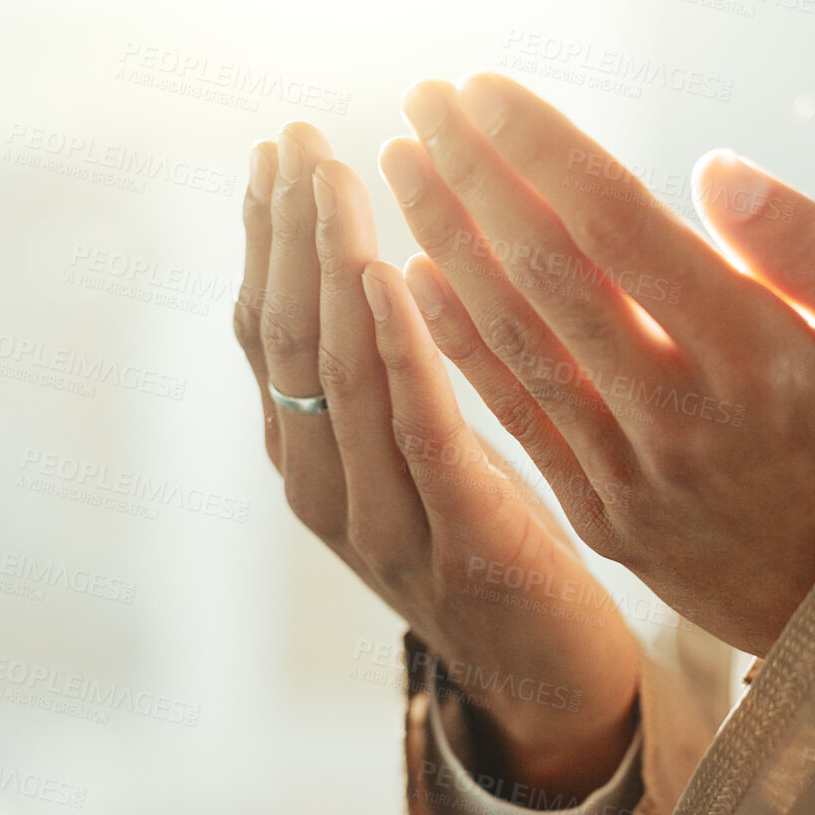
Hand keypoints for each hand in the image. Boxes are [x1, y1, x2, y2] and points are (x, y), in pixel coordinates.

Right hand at [235, 122, 639, 795]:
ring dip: (330, 265)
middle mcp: (326, 489)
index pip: (269, 332)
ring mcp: (384, 522)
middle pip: (288, 341)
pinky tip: (390, 274)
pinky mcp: (460, 541)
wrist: (549, 677)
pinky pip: (419, 431)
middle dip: (286, 232)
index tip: (276, 149)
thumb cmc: (496, 548)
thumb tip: (384, 258)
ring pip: (338, 374)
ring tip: (333, 177)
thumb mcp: (425, 454)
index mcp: (313, 462)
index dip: (265, 238)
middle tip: (297, 136)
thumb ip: (390, 378)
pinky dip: (398, 350)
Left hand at [375, 75, 814, 656]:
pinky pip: (517, 421)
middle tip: (420, 99)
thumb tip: (715, 169)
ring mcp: (636, 477)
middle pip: (546, 271)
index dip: (538, 147)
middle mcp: (683, 414)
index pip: (617, 223)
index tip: (481, 86)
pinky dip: (460, 347)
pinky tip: (413, 282)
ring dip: (446, 243)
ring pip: (516, 341)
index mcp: (761, 353)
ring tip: (400, 168)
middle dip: (472, 175)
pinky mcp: (609, 523)